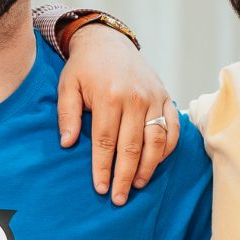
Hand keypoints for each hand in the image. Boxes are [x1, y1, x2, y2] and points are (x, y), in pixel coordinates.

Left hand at [58, 26, 175, 204]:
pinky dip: (167, 149)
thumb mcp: (67, 85)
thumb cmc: (85, 68)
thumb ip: (67, 114)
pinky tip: (155, 164)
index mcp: (109, 97)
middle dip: (125, 176)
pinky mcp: (166, 97)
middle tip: (119, 199)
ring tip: (138, 185)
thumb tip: (67, 144)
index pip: (106, 142)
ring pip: (156, 141)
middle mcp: (135, 98)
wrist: (109, 41)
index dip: (103, 168)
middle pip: (132, 146)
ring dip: (148, 167)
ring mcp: (154, 98)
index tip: (101, 188)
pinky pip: (172, 128)